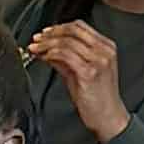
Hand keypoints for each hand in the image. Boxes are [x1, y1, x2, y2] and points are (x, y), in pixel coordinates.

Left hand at [28, 17, 130, 143]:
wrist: (108, 117)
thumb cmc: (97, 97)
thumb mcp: (80, 71)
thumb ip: (64, 58)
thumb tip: (45, 48)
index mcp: (106, 46)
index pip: (79, 26)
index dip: (58, 27)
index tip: (45, 33)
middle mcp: (104, 50)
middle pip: (72, 30)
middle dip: (50, 33)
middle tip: (37, 39)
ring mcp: (99, 60)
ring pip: (67, 41)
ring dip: (47, 43)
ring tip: (36, 48)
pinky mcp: (90, 72)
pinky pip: (66, 55)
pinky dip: (51, 53)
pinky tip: (44, 57)